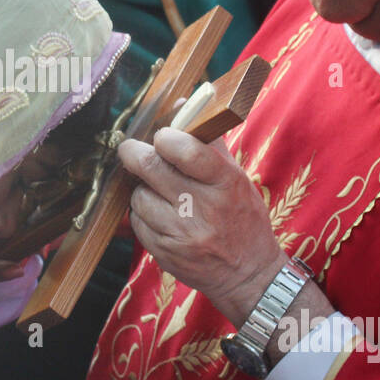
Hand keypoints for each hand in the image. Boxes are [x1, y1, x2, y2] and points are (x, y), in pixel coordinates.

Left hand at [117, 127, 288, 325]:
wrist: (247, 275)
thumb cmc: (242, 218)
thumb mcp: (237, 178)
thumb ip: (208, 142)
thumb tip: (182, 104)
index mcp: (226, 184)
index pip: (187, 150)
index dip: (165, 137)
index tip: (161, 137)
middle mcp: (204, 209)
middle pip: (150, 168)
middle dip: (134, 153)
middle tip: (132, 150)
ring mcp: (182, 234)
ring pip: (139, 195)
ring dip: (141, 188)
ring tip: (158, 192)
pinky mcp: (165, 253)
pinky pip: (137, 222)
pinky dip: (142, 214)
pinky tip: (159, 215)